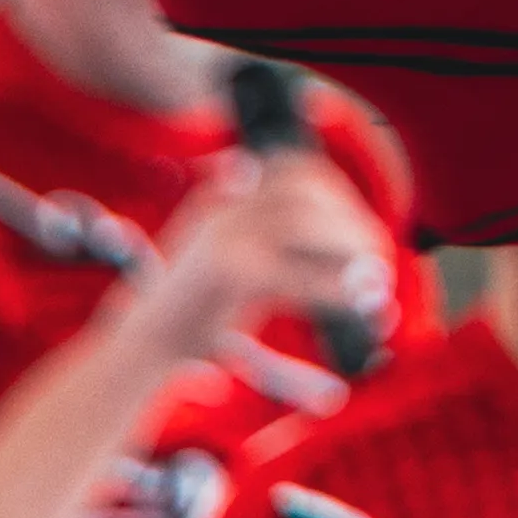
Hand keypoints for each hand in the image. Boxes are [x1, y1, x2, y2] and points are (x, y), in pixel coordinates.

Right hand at [131, 146, 390, 375]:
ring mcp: (218, 237)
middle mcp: (221, 209)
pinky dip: (333, 289)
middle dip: (352, 222)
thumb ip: (283, 247)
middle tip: (378, 260)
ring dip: (349, 246)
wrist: (138, 349)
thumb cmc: (195, 316)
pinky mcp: (223, 274)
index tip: (364, 227)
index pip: (294, 168)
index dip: (338, 193)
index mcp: (223, 198)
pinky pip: (292, 274)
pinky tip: (353, 304)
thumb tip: (361, 251)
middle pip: (305, 190)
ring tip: (371, 282)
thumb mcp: (240, 265)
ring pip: (302, 221)